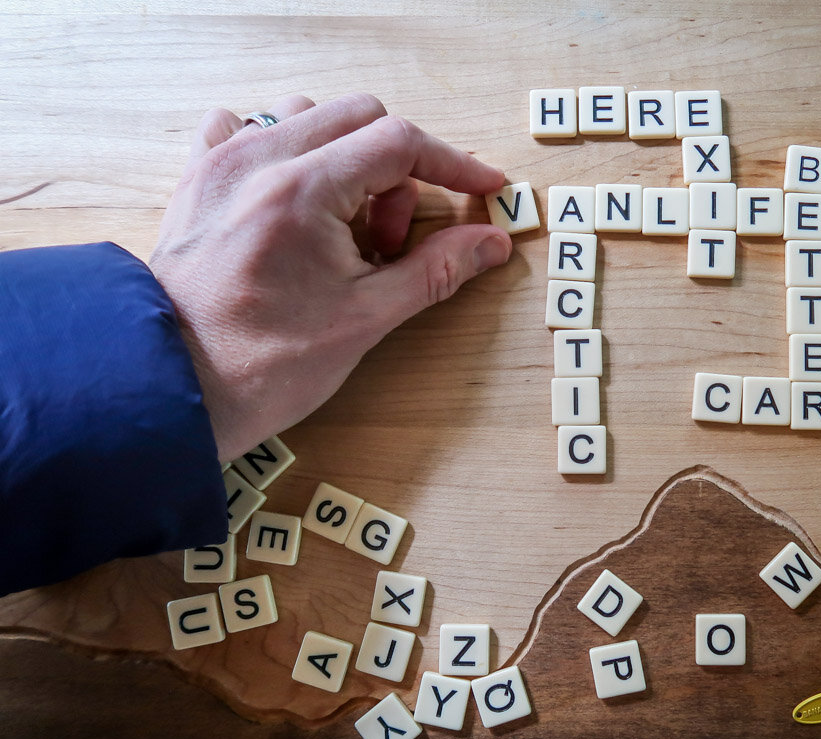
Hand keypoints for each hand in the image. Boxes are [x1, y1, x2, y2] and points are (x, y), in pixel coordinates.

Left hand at [149, 93, 511, 462]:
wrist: (175, 386)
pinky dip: (285, 150)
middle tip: (396, 237)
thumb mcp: (366, 319)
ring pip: (307, 116)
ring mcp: (223, 164)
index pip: (399, 142)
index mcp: (303, 190)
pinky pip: (247, 128)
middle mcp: (258, 160)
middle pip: (360, 117)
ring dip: (346, 158)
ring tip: (346, 226)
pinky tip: (294, 198)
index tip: (482, 188)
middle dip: (399, 169)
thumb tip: (489, 244)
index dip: (453, 164)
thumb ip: (435, 270)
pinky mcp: (200, 179)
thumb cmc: (262, 363)